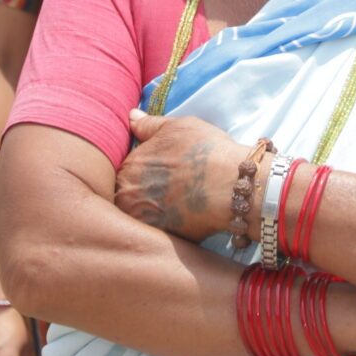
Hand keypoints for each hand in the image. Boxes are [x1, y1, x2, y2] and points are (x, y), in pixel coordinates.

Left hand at [117, 109, 251, 242]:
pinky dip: (165, 227)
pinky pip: (155, 234)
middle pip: (127, 195)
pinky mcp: (159, 239)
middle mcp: (127, 197)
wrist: (232, 186)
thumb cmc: (205, 151)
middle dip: (142, 192)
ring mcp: (141, 221)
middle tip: (168, 188)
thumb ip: (148, 125)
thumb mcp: (176, 127)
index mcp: (127, 168)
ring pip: (139, 215)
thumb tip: (131, 116)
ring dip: (151, 211)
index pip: (123, 171)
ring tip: (175, 204)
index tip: (158, 171)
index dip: (141, 171)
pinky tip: (181, 218)